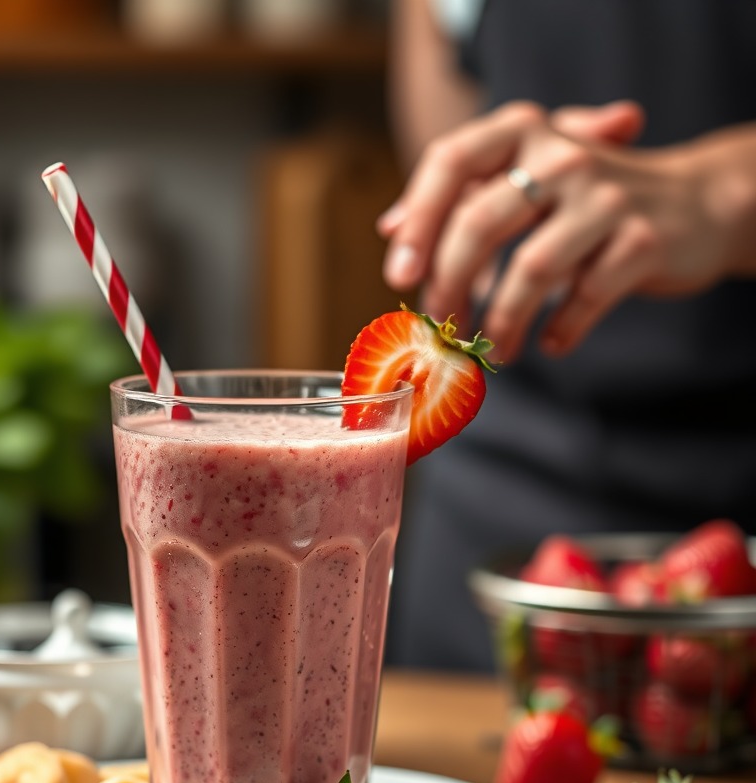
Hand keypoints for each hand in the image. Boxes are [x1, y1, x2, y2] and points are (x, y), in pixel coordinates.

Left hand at [378, 100, 753, 362]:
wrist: (692, 204)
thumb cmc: (583, 203)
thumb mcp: (522, 183)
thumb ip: (459, 199)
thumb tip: (390, 226)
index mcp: (521, 134)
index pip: (451, 161)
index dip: (417, 221)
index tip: (399, 277)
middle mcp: (563, 155)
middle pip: (480, 223)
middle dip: (450, 284)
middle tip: (443, 324)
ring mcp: (606, 198)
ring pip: (530, 269)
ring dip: (502, 322)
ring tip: (497, 349)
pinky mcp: (642, 241)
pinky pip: (584, 297)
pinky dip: (561, 330)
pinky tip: (551, 342)